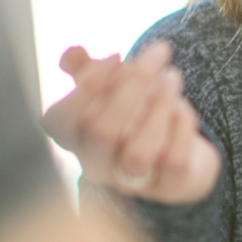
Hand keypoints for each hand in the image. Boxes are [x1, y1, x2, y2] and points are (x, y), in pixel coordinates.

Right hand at [42, 43, 221, 204]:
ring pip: (138, 154)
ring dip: (159, 107)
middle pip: (101, 131)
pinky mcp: (168, 188)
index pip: (58, 121)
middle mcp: (97, 164)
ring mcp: (131, 182)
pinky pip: (173, 163)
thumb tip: (73, 53)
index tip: (117, 56)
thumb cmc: (134, 115)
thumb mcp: (109, 88)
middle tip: (159, 53)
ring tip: (172, 77)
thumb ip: (86, 69)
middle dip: (132, 85)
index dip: (86, 87)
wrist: (178, 152)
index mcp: (74, 138)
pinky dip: (180, 130)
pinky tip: (183, 107)